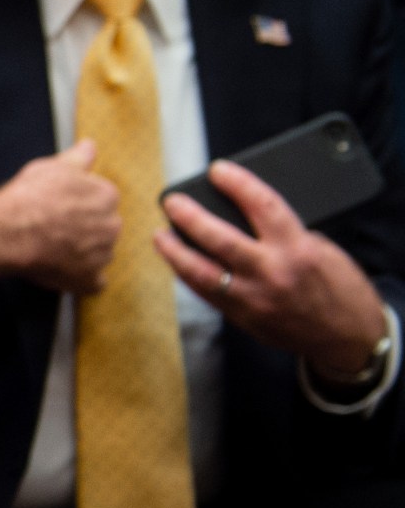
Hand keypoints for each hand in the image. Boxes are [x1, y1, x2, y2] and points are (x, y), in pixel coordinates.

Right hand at [0, 140, 120, 293]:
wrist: (7, 233)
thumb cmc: (28, 198)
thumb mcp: (52, 166)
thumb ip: (78, 158)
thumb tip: (90, 146)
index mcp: (106, 196)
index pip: (102, 199)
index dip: (79, 203)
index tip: (62, 207)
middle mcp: (112, 225)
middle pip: (103, 226)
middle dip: (86, 229)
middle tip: (56, 229)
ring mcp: (102, 255)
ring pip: (99, 253)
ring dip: (84, 253)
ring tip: (55, 250)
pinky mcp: (89, 279)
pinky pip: (93, 281)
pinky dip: (81, 278)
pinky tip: (63, 271)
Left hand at [157, 159, 390, 378]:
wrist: (348, 338)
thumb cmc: (340, 287)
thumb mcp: (322, 250)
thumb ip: (284, 234)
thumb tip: (245, 218)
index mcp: (297, 249)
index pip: (262, 206)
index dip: (237, 183)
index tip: (217, 169)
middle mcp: (271, 273)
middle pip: (219, 239)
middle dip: (190, 217)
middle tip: (171, 202)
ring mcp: (253, 299)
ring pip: (201, 272)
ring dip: (174, 252)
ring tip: (159, 235)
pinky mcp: (242, 318)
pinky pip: (206, 293)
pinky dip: (187, 275)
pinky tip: (176, 261)